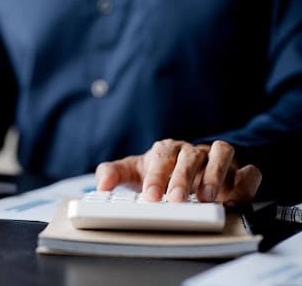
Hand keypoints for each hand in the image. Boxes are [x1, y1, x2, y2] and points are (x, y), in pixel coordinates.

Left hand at [95, 139, 261, 206]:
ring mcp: (217, 159)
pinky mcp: (240, 171)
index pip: (162, 157)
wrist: (191, 166)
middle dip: (182, 179)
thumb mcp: (135, 172)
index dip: (156, 176)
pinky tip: (233, 200)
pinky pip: (250, 171)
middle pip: (190, 157)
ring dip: (214, 174)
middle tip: (176, 200)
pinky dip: (244, 184)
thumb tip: (100, 185)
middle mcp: (193, 151)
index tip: (150, 197)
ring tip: (206, 198)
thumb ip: (114, 174)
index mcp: (167, 150)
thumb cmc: (160, 170)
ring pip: (221, 154)